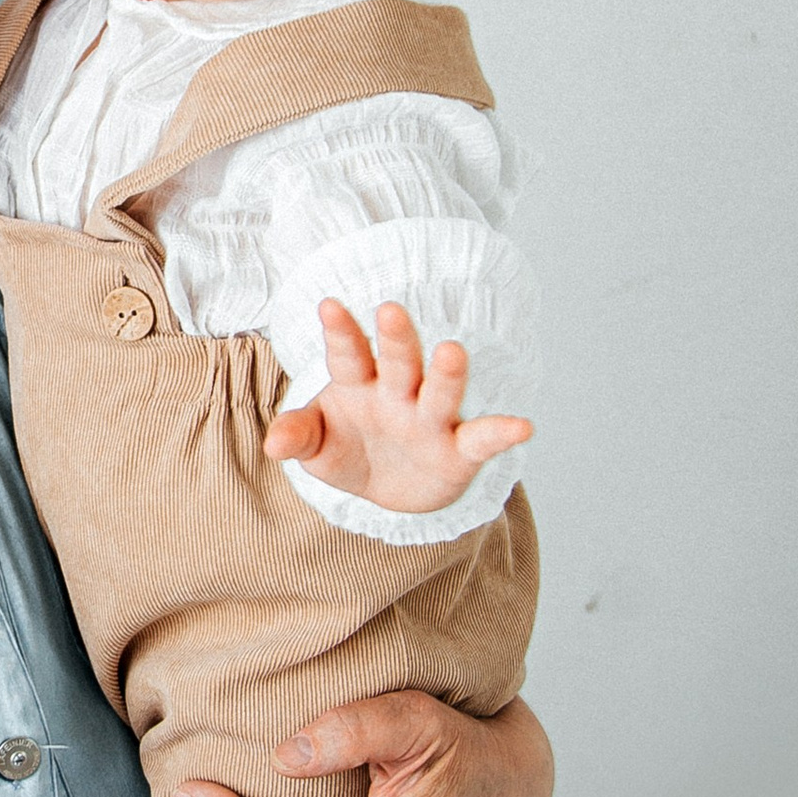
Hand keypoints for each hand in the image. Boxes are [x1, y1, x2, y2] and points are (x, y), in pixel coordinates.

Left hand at [263, 299, 530, 512]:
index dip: (340, 333)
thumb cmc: (348, 450)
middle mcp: (398, 394)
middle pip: (398, 362)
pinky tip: (523, 426)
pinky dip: (502, 433)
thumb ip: (298, 436)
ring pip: (439, 391)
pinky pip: (481, 439)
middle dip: (395, 339)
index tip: (328, 305)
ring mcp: (430, 420)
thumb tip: (274, 444)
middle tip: (389, 310)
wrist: (386, 491)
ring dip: (447, 373)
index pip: (348, 356)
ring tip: (452, 350)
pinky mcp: (458, 451)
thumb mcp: (317, 447)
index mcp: (359, 384)